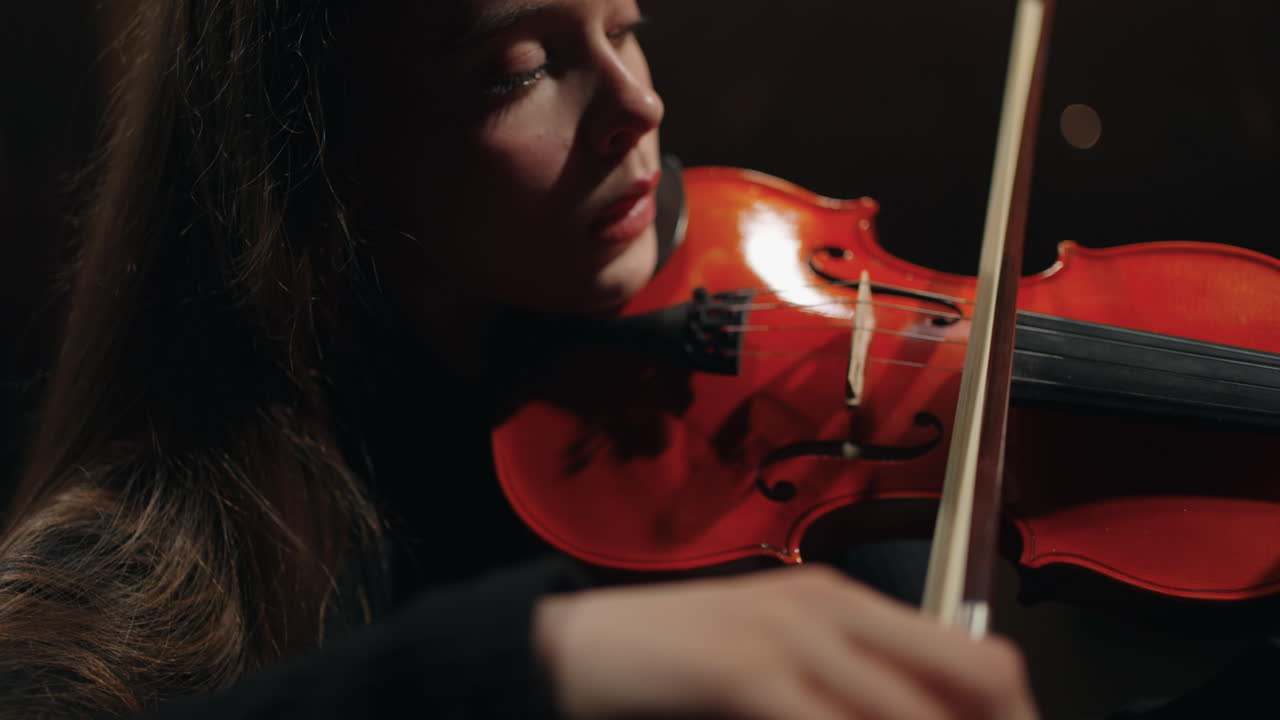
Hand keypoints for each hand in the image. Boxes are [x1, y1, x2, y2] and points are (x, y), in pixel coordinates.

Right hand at [534, 564, 1037, 719]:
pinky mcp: (744, 669)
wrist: (573, 651)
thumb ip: (843, 688)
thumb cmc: (668, 665)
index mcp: (843, 603)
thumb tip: (917, 714)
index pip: (976, 657)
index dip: (1014, 715)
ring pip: (914, 714)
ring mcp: (790, 635)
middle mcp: (831, 609)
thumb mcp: (774, 667)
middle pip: (977, 678)